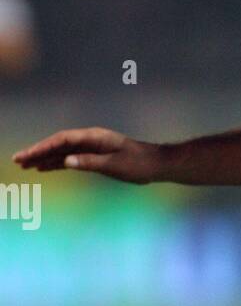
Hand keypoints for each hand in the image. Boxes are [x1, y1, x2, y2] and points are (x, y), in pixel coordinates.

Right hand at [13, 127, 161, 182]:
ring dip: (44, 158)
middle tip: (18, 161)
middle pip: (58, 144)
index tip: (27, 156)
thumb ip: (90, 162)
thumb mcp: (115, 165)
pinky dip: (57, 163)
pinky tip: (45, 168)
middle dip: (37, 152)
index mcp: (93, 137)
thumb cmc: (138, 164)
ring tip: (26, 166)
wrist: (157, 164)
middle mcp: (90, 139)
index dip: (42, 147)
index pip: (61, 140)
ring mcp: (92, 147)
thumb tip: (66, 161)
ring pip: (62, 151)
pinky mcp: (95, 156)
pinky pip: (71, 158)